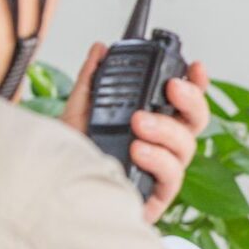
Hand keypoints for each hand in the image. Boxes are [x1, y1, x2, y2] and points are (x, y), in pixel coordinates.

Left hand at [62, 42, 211, 222]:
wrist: (52, 191)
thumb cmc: (71, 158)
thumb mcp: (77, 111)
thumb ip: (92, 79)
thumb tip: (100, 49)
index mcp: (152, 123)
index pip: (185, 101)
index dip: (196, 83)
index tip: (194, 66)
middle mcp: (162, 146)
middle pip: (196, 121)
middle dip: (191, 100)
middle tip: (171, 88)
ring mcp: (161, 172)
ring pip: (187, 147)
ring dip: (167, 130)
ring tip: (139, 123)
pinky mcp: (155, 198)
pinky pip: (172, 179)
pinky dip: (159, 160)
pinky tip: (139, 150)